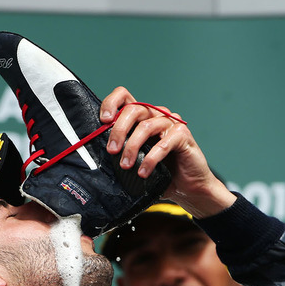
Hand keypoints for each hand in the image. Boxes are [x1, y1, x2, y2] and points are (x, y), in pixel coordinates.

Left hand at [100, 86, 235, 217]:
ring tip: (126, 165)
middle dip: (118, 130)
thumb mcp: (135, 161)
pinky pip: (164, 143)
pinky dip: (151, 158)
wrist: (187, 188)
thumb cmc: (160, 173)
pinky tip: (144, 172)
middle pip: (133, 110)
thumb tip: (97, 153)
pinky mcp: (182, 135)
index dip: (111, 103)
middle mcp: (156, 116)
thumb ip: (121, 152)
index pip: (124, 97)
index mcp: (142, 117)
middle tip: (112, 151)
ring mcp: (170, 124)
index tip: (103, 120)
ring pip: (146, 126)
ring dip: (132, 147)